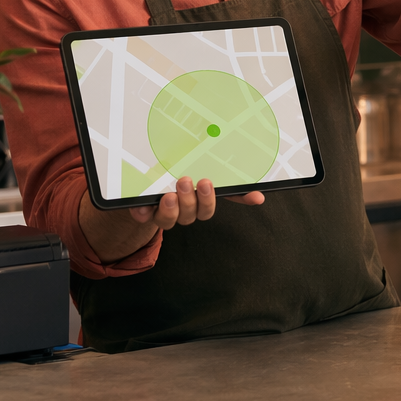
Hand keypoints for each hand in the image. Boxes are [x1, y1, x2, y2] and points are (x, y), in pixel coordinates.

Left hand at [80, 177, 265, 263]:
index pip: (207, 209)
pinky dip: (141, 212)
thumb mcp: (207, 180)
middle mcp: (180, 212)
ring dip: (170, 208)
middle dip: (189, 200)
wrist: (149, 191)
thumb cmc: (182, 182)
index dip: (208, 200)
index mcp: (197, 206)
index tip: (206, 183)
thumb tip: (260, 196)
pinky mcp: (142, 212)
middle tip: (187, 180)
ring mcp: (160, 213)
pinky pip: (141, 216)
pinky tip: (142, 205)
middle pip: (190, 215)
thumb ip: (232, 188)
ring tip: (168, 193)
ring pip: (168, 220)